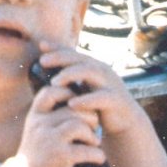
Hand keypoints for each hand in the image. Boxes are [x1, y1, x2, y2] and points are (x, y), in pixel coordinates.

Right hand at [18, 73, 104, 166]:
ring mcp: (50, 140)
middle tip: (93, 127)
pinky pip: (86, 150)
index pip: (51, 92)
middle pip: (73, 109)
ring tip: (94, 142)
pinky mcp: (61, 156)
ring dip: (93, 134)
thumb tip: (79, 96)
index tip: (78, 106)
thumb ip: (52, 112)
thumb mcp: (38, 126)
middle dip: (89, 117)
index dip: (69, 94)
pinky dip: (97, 154)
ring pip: (80, 125)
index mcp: (36, 114)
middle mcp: (41, 124)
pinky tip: (99, 157)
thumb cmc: (39, 149)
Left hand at [36, 43, 152, 139]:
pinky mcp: (115, 100)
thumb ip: (71, 81)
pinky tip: (71, 104)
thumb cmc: (99, 105)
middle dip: (61, 58)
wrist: (125, 122)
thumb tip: (47, 76)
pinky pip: (100, 97)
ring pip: (90, 72)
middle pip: (80, 59)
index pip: (74, 54)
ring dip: (70, 75)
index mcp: (93, 67)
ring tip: (54, 82)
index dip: (58, 48)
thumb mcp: (84, 89)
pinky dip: (86, 100)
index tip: (41, 45)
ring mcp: (110, 84)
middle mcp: (102, 71)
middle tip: (42, 60)